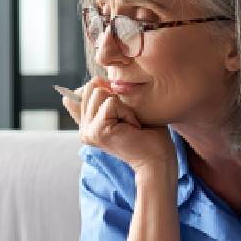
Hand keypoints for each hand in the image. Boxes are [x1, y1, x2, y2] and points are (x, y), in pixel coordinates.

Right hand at [59, 77, 174, 174]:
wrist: (157, 159)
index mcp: (87, 124)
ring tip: (130, 124)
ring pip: (99, 92)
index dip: (104, 92)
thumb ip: (104, 99)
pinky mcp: (97, 131)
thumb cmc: (147, 135)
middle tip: (128, 120)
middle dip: (115, 97)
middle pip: (91, 88)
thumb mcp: (124, 110)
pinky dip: (127, 112)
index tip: (120, 112)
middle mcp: (84, 129)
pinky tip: (133, 128)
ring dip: (122, 105)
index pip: (83, 92)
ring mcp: (88, 131)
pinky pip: (111, 103)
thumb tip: (93, 81)